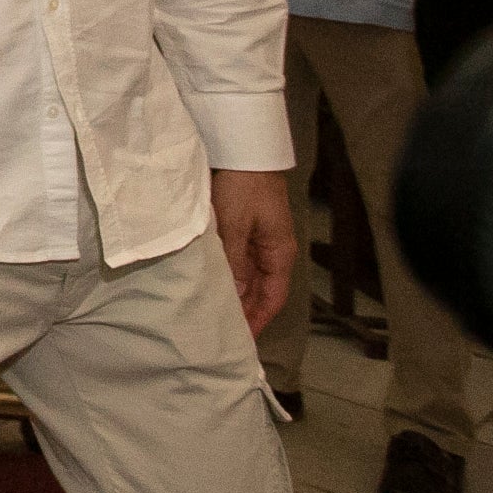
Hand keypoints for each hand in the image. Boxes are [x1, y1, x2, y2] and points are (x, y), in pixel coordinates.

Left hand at [210, 168, 293, 335]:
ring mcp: (258, 241)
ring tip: (215, 315)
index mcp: (279, 255)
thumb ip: (234, 262)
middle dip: (245, 313)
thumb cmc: (244, 187)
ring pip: (248, 278)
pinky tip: (213, 284)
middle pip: (260, 291)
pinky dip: (229, 276)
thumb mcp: (236, 226)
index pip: (272, 299)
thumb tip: (236, 296)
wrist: (245, 151)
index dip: (258, 320)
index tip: (242, 341)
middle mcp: (272, 252)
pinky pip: (239, 262)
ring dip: (236, 295)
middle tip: (222, 333)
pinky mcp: (244, 229)